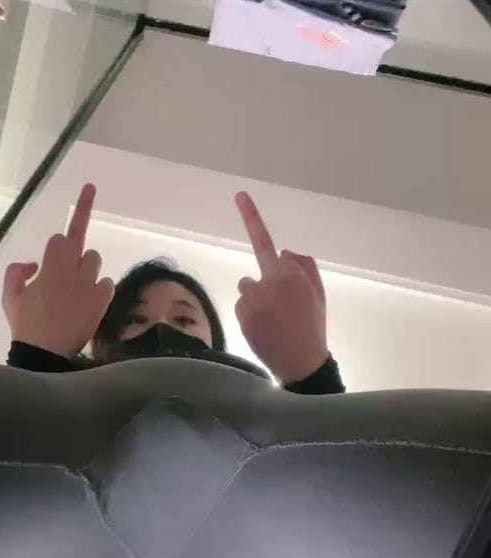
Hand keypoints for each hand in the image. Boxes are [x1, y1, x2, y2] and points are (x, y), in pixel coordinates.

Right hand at [2, 183, 114, 355]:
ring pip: (95, 260)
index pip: (61, 237)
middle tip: (81, 217)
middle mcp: (73, 272)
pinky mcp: (102, 302)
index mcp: (50, 267)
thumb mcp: (10, 296)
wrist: (45, 353)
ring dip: (86, 265)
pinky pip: (107, 283)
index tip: (84, 194)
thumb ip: (17, 271)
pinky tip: (88, 297)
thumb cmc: (25, 324)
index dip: (59, 237)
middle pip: (80, 241)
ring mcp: (90, 286)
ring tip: (75, 282)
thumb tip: (35, 264)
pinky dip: (99, 287)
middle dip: (76, 236)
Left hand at [234, 191, 327, 383]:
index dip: (251, 216)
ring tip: (272, 321)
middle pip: (257, 274)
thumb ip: (303, 266)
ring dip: (256, 300)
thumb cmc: (312, 325)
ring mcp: (253, 300)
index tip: (239, 194)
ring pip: (246, 290)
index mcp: (290, 273)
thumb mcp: (318, 293)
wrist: (302, 364)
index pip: (266, 242)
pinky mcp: (242, 316)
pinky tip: (264, 330)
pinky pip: (241, 307)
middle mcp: (269, 282)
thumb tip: (282, 251)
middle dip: (266, 286)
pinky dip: (249, 316)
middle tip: (281, 309)